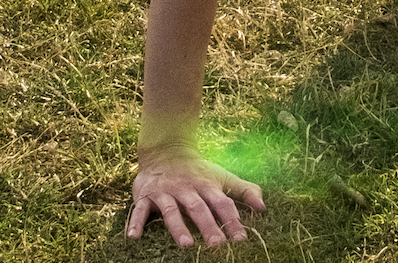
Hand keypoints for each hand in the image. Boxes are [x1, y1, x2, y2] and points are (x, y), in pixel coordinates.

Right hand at [126, 144, 264, 246]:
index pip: (222, 204)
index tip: (241, 238)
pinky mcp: (145, 196)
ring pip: (171, 211)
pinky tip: (133, 237)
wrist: (166, 150)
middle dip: (208, 226)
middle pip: (198, 208)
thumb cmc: (199, 172)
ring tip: (186, 245)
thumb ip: (243, 192)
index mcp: (207, 186)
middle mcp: (186, 189)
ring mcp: (165, 192)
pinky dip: (136, 223)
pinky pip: (140, 210)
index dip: (232, 220)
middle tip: (217, 245)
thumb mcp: (222, 178)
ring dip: (178, 228)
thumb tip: (264, 207)